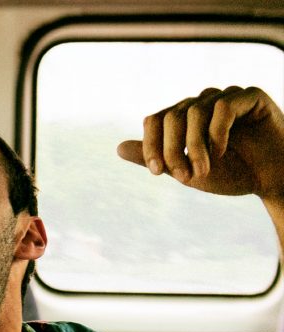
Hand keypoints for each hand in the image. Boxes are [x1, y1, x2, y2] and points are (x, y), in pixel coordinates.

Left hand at [117, 86, 283, 201]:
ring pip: (193, 111)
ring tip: (203, 171)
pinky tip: (221, 152)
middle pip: (171, 116)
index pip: (155, 120)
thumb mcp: (186, 171)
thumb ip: (155, 158)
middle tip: (183, 177)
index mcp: (186, 118)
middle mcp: (203, 103)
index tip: (157, 172)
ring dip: (194, 147)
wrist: (273, 180)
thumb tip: (118, 147)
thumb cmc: (233, 174)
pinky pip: (222, 107)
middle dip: (172, 150)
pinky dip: (216, 133)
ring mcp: (227, 97)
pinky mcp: (250, 97)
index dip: (150, 145)